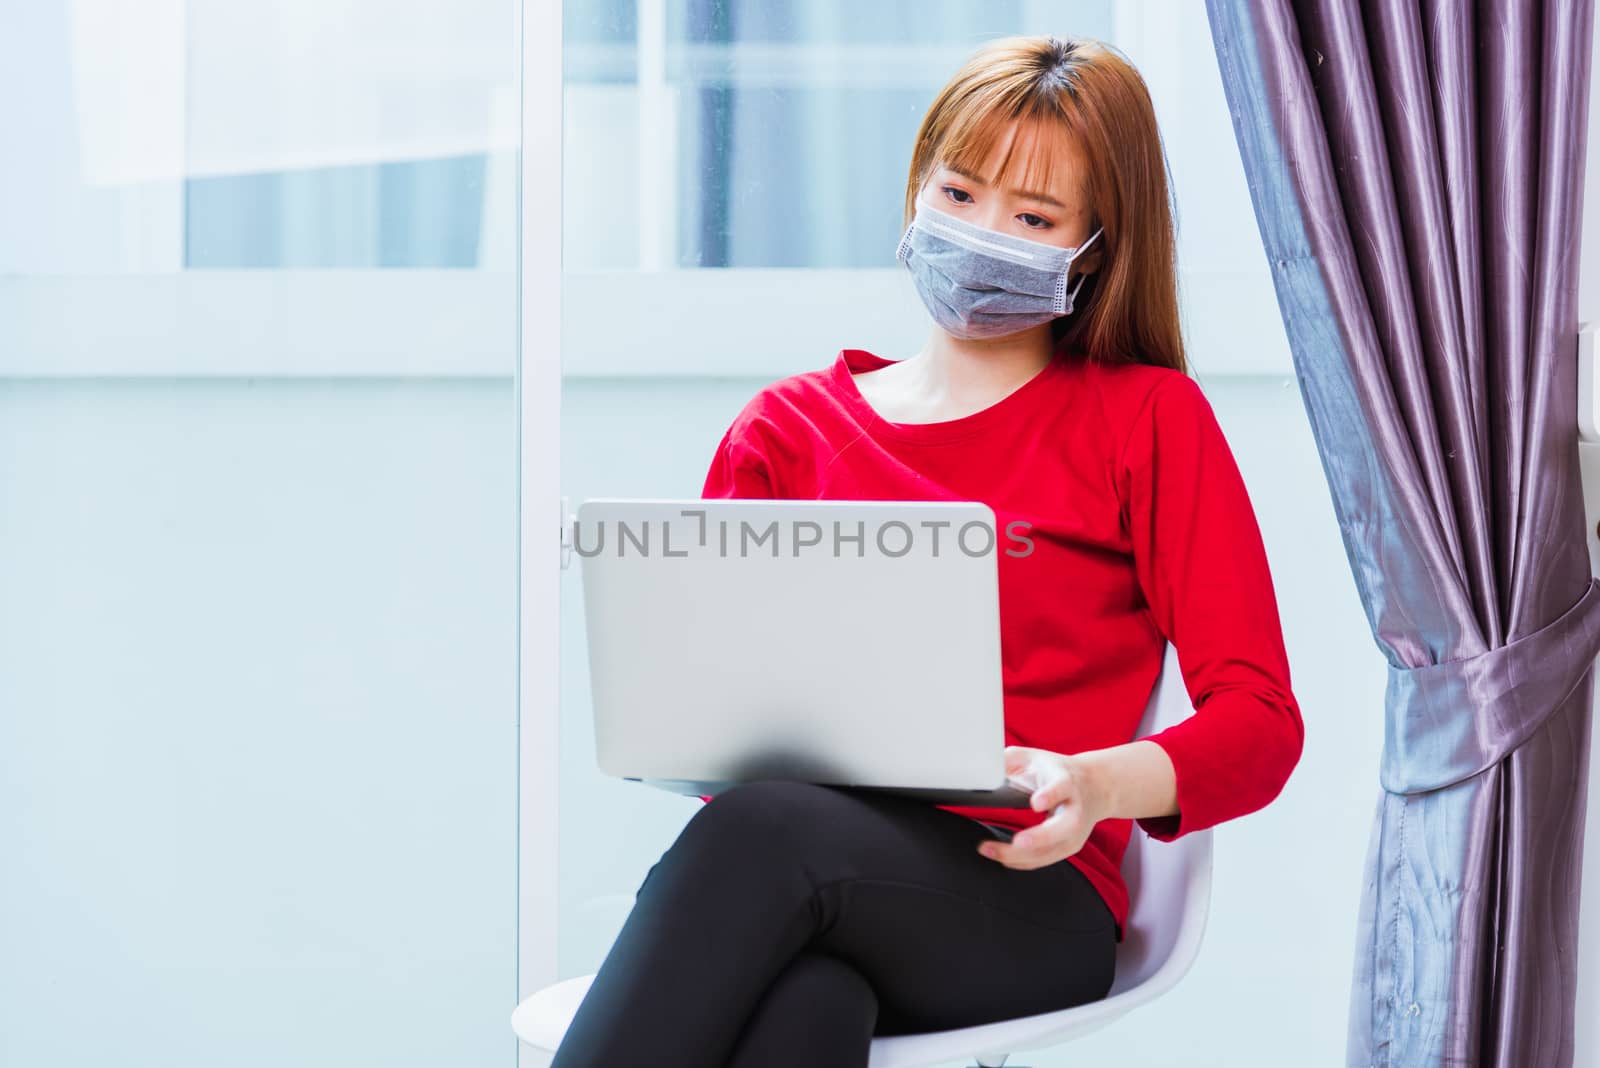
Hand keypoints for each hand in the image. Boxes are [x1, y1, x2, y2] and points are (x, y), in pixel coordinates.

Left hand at [976, 745, 1109, 870]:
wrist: (1095, 787)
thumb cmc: (1057, 771)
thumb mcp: (1035, 756)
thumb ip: (1010, 759)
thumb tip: (985, 767)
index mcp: (1067, 782)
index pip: (1061, 788)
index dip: (1049, 796)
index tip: (1035, 803)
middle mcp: (1075, 810)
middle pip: (1064, 827)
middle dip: (1040, 837)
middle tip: (1017, 842)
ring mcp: (1074, 832)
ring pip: (1051, 850)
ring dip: (1020, 855)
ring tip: (990, 850)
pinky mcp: (1069, 847)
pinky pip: (1044, 860)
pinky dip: (1021, 861)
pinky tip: (1000, 857)